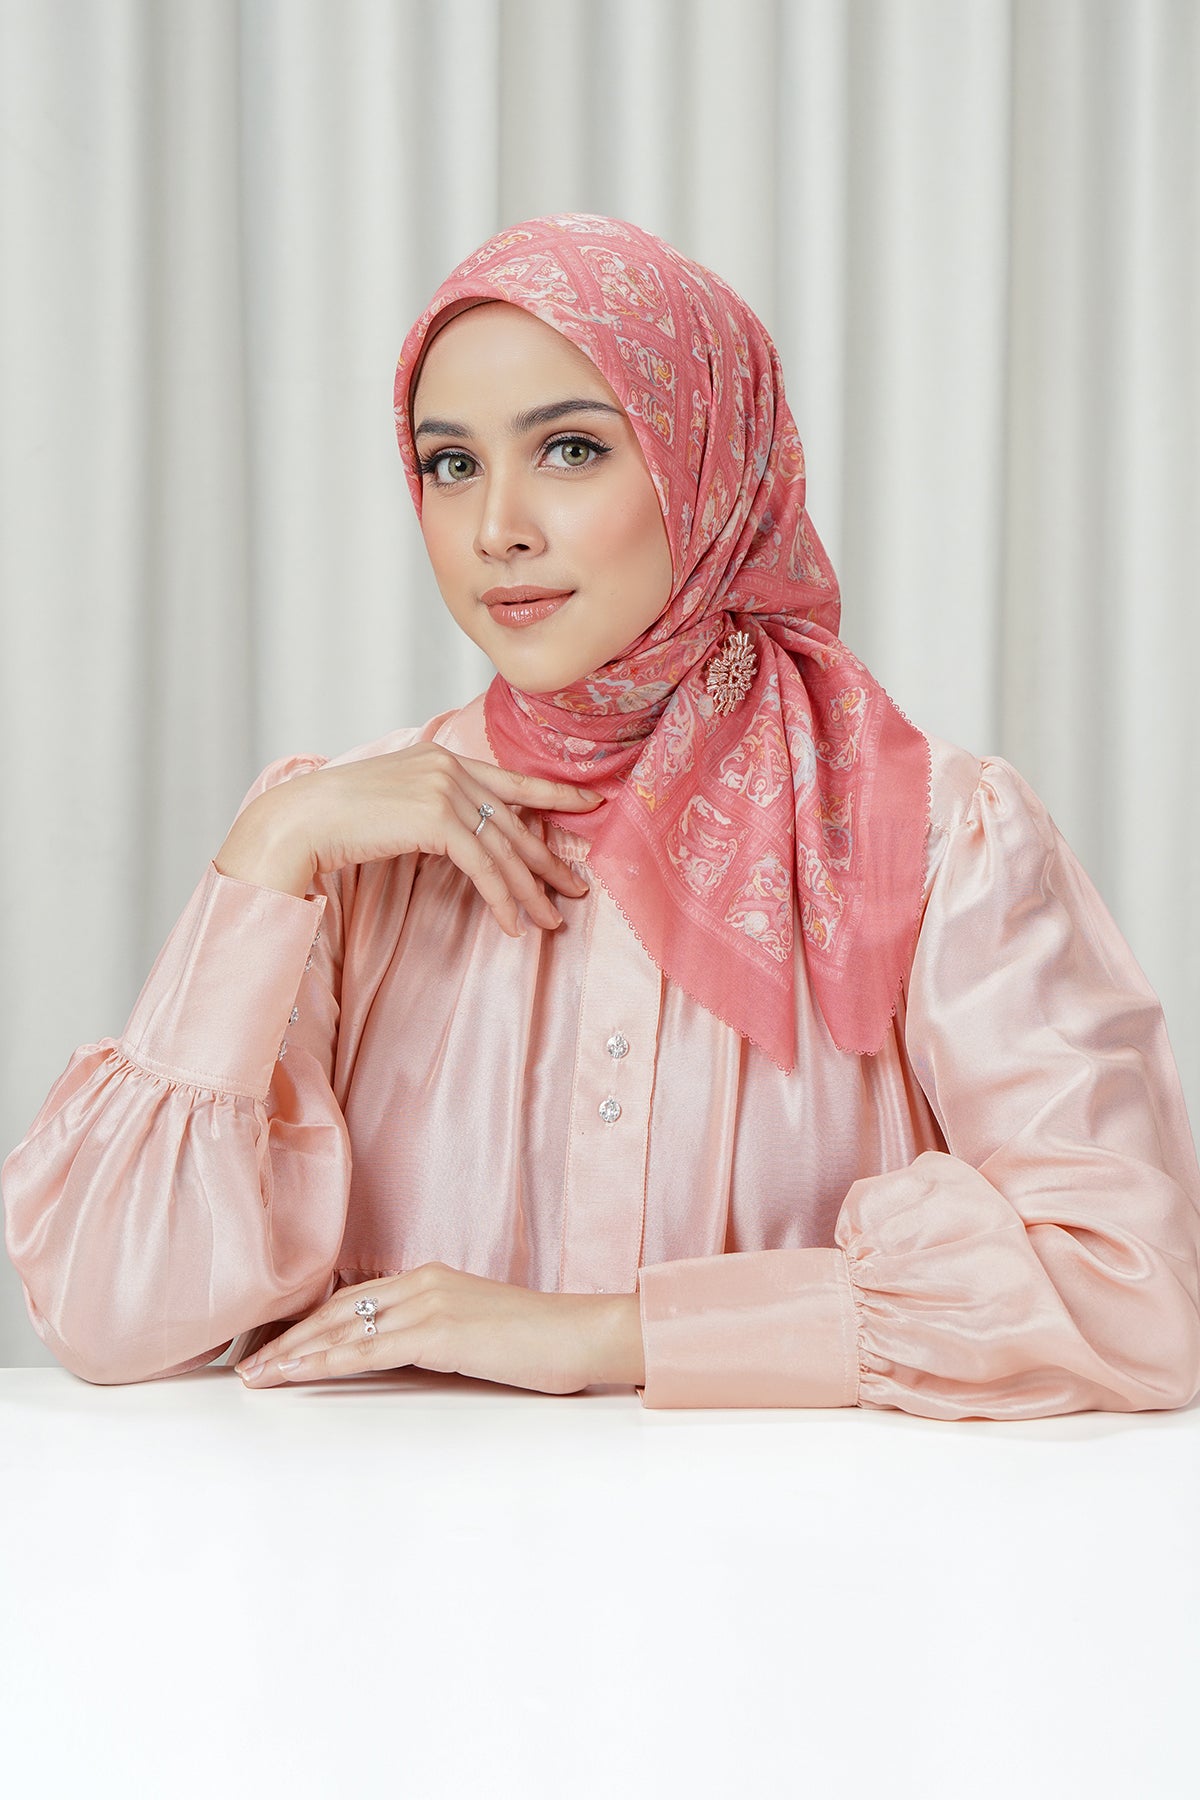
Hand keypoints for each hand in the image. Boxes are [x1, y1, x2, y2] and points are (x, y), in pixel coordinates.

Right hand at [215, 744, 603, 934]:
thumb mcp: (395, 802)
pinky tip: (512, 926)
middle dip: (548, 863)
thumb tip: (460, 836)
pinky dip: (501, 900)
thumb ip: (431, 808)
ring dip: (530, 892)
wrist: (300, 819)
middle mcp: (450, 767)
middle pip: (514, 823)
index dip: (554, 794)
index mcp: (442, 758)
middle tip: (577, 890)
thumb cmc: (335, 820)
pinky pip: (484, 867)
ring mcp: (444, 789)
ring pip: (504, 850)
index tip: (591, 804)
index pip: (511, 779)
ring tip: (551, 922)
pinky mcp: (437, 819)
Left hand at [234, 1264, 640, 1394]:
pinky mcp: (439, 1332)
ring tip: (259, 1377)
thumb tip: (401, 1360)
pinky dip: (328, 1360)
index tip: (276, 1348)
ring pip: (344, 1327)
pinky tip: (300, 1374)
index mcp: (431, 1278)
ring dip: (296, 1353)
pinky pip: (370, 1348)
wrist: (584, 1334)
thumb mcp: (477, 1332)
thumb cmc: (542, 1341)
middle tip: (249, 1368)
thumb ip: (435, 1337)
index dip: (310, 1323)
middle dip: (289, 1339)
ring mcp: (430, 1303)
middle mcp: (423, 1282)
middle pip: (337, 1309)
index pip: (353, 1299)